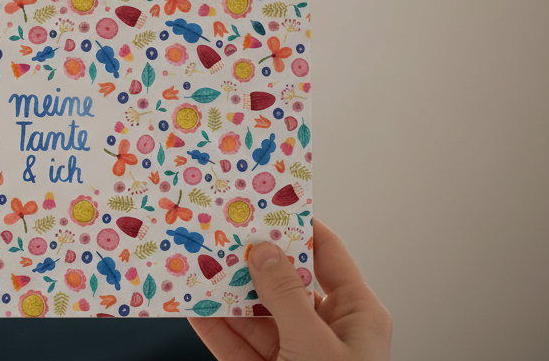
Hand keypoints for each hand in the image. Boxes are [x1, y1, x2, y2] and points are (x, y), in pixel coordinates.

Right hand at [189, 217, 390, 360]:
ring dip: (224, 293)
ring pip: (254, 314)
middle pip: (283, 282)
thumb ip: (285, 296)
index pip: (326, 254)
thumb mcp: (314, 345)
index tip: (262, 202)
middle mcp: (327, 331)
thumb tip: (263, 251)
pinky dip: (214, 328)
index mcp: (357, 315)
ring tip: (194, 264)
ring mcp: (296, 356)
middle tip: (217, 232)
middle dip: (248, 261)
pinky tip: (192, 306)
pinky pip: (237, 346)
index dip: (295, 226)